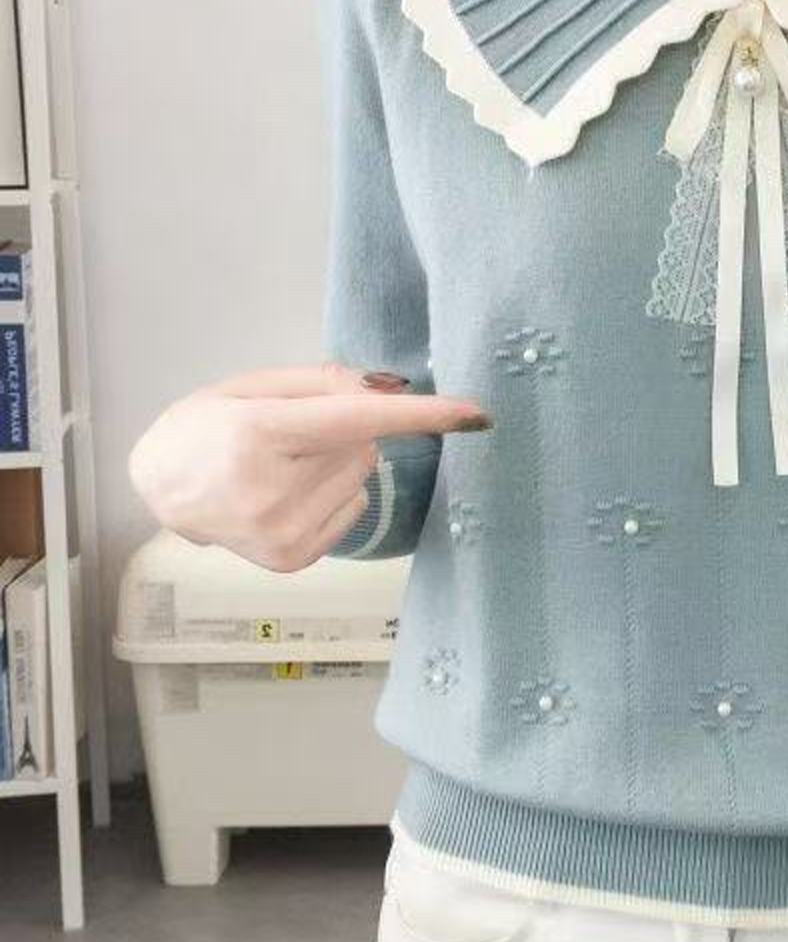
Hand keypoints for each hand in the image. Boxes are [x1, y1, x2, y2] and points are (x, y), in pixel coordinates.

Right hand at [127, 363, 491, 571]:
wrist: (159, 488)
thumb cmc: (207, 427)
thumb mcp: (253, 387)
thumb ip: (324, 382)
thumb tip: (393, 389)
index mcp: (259, 436)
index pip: (359, 420)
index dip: (422, 415)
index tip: (474, 413)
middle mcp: (272, 492)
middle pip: (364, 445)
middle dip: (343, 431)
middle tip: (288, 435)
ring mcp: (282, 534)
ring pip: (362, 476)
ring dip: (336, 464)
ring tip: (280, 465)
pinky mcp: (292, 559)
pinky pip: (352, 509)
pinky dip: (331, 494)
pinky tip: (286, 493)